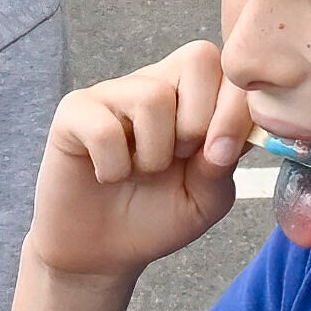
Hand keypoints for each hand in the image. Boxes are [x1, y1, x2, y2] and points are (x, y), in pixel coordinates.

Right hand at [28, 43, 252, 289]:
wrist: (101, 251)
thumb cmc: (155, 217)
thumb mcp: (205, 199)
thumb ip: (223, 165)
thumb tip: (224, 141)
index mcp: (194, 95)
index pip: (229, 67)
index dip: (236, 110)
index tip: (223, 157)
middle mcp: (155, 82)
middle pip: (198, 58)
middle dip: (199, 123)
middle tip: (178, 160)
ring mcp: (112, 93)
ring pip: (153, 97)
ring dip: (154, 154)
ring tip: (139, 173)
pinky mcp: (74, 112)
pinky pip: (105, 128)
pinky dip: (113, 167)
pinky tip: (108, 175)